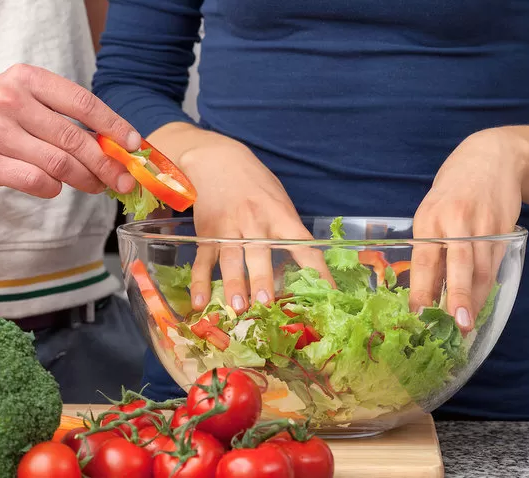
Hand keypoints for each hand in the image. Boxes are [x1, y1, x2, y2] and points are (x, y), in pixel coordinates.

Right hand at [0, 64, 139, 197]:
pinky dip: (54, 188)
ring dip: (86, 179)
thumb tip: (115, 146)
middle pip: (75, 139)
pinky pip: (37, 181)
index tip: (134, 145)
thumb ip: (66, 119)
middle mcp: (12, 101)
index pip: (84, 103)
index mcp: (30, 80)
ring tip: (96, 186)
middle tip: (123, 180)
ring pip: (60, 163)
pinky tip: (55, 187)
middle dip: (107, 164)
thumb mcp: (28, 102)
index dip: (115, 126)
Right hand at [174, 130, 333, 313]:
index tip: (328, 292)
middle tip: (266, 303)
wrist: (216, 159)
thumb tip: (303, 267)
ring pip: (230, 258)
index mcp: (279, 215)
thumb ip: (287, 229)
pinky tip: (200, 302)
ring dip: (234, 284)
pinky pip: (203, 260)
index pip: (303, 245)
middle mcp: (254, 221)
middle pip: (259, 253)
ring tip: (237, 307)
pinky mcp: (207, 233)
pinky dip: (200, 282)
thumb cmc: (255, 183)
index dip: (317, 270)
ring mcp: (228, 228)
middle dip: (262, 278)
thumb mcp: (278, 199)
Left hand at [410, 128, 528, 333]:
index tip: (418, 311)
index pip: (424, 257)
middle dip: (459, 296)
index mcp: (429, 218)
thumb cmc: (451, 192)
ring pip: (481, 268)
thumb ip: (428, 247)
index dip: (422, 287)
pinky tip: (479, 303)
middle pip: (459, 263)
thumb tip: (424, 290)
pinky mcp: (504, 228)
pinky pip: (494, 263)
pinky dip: (487, 286)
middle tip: (457, 323)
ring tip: (467, 323)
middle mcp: (456, 220)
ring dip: (475, 298)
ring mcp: (484, 224)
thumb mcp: (429, 213)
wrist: (490, 159)